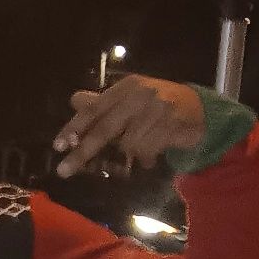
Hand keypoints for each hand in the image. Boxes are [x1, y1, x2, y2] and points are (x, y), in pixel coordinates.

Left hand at [53, 75, 206, 177]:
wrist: (200, 111)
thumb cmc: (157, 106)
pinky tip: (154, 154)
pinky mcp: (172, 124)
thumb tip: (74, 100)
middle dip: (83, 152)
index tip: (58, 146)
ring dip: (130, 155)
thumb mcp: (130, 99)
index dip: (74, 127)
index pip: (94, 109)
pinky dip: (147, 158)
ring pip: (128, 144)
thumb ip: (103, 104)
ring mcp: (157, 109)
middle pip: (104, 129)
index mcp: (126, 87)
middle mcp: (140, 95)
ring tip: (140, 153)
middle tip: (64, 171)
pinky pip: (148, 150)